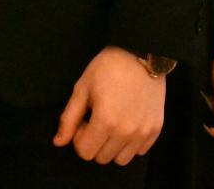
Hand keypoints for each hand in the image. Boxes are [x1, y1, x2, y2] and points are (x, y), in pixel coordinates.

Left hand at [54, 46, 164, 165]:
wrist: (140, 53)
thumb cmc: (108, 67)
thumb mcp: (82, 87)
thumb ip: (69, 118)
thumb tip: (58, 142)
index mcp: (105, 121)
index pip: (85, 152)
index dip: (79, 137)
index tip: (84, 118)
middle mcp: (126, 132)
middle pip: (102, 158)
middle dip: (94, 141)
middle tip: (96, 118)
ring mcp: (143, 133)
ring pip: (121, 159)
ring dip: (112, 146)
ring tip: (112, 122)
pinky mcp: (155, 130)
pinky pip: (139, 151)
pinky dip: (130, 143)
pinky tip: (127, 121)